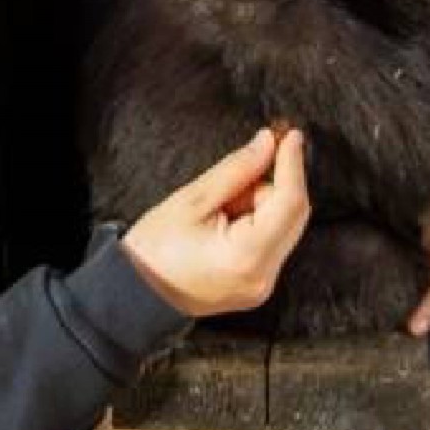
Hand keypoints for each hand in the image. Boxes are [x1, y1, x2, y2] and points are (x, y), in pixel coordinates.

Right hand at [120, 128, 312, 317]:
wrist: (136, 293)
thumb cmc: (154, 250)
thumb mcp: (191, 200)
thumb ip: (236, 170)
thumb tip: (267, 144)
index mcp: (247, 256)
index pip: (289, 203)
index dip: (292, 165)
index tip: (291, 136)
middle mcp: (263, 276)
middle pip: (293, 215)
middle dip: (273, 185)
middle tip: (243, 167)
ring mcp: (262, 285)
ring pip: (283, 227)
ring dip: (261, 205)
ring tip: (221, 206)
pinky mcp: (257, 285)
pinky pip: (271, 242)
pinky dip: (256, 222)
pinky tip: (226, 220)